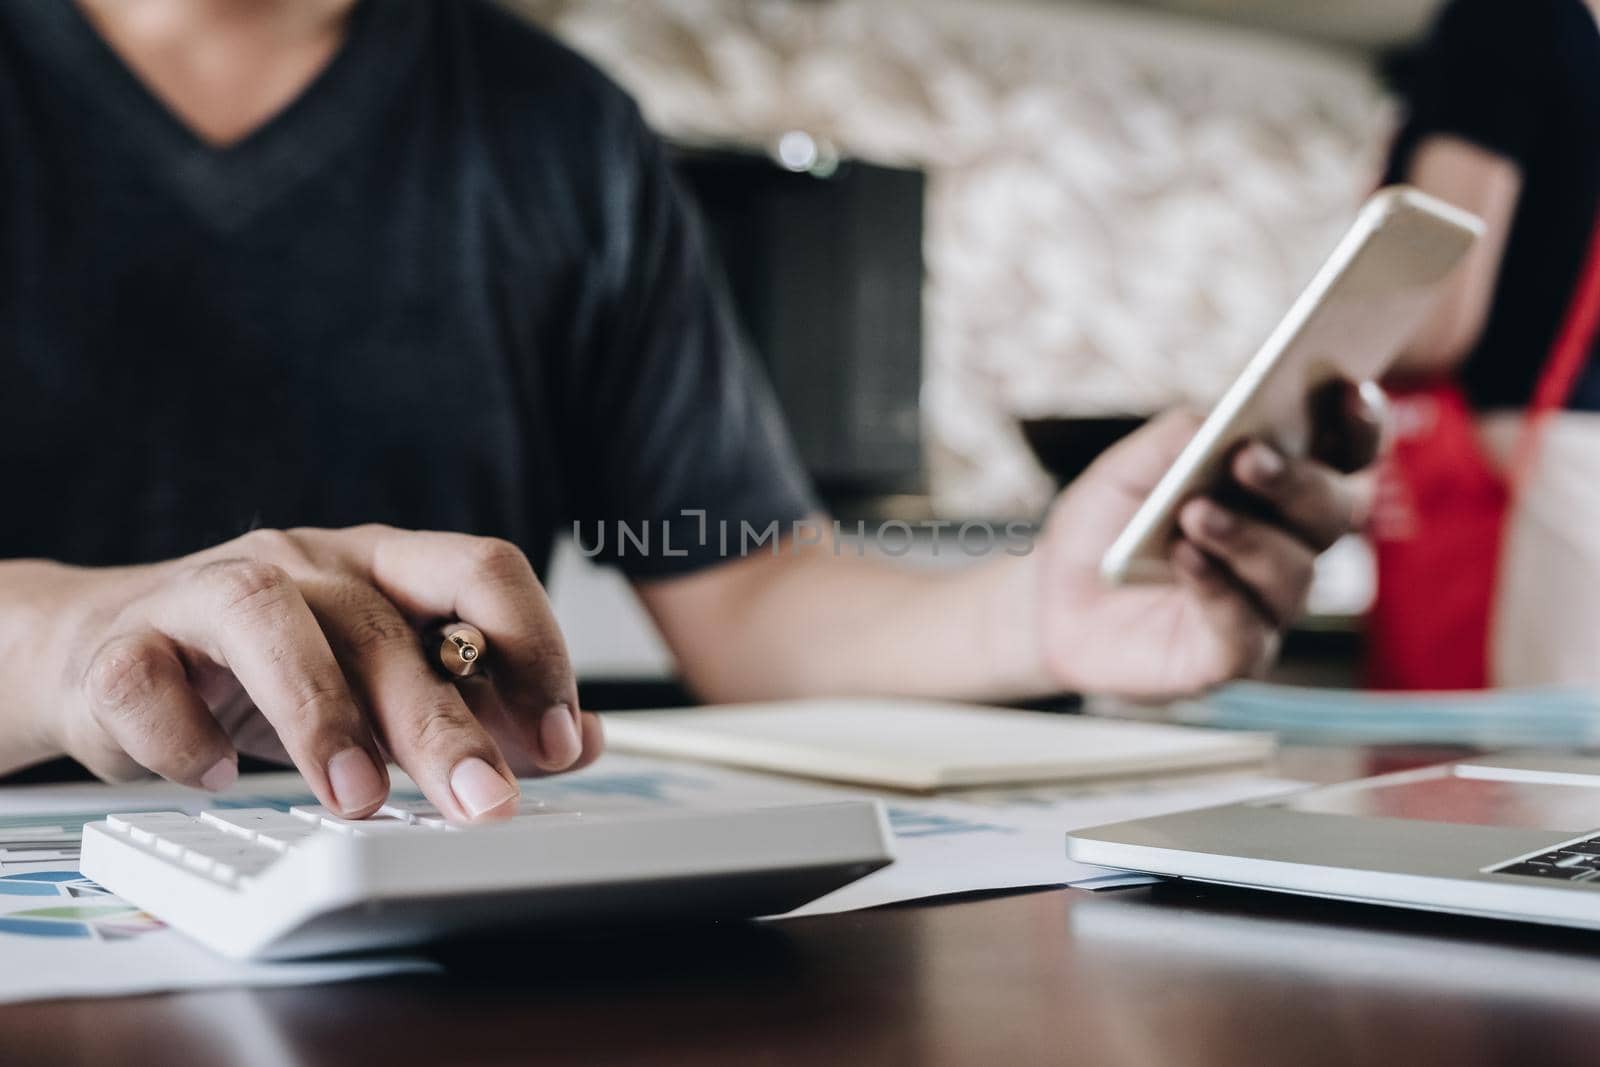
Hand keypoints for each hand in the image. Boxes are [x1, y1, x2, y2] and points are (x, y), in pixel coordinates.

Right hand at [15, 527, 602, 819]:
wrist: (99, 652)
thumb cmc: (268, 672)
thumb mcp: (385, 682)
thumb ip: (483, 709)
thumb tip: (579, 744)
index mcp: (384, 564)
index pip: (481, 570)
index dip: (533, 648)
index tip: (558, 739)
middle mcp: (305, 564)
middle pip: (383, 624)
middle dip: (441, 722)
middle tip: (481, 802)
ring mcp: (205, 594)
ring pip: (267, 623)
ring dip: (320, 717)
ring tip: (355, 800)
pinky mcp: (120, 647)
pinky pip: (147, 682)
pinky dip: (185, 737)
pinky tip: (217, 777)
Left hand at [1031, 381, 1383, 697]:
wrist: (1050, 594)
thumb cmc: (1107, 523)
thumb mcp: (1130, 465)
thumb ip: (1182, 438)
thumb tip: (1229, 419)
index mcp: (1281, 488)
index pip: (1348, 455)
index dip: (1360, 424)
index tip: (1346, 391)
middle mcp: (1290, 544)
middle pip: (1336, 512)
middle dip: (1299, 482)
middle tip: (1249, 459)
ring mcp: (1268, 604)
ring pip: (1294, 571)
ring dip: (1248, 537)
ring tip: (1195, 513)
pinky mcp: (1233, 656)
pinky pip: (1246, 628)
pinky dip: (1219, 590)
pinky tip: (1186, 559)